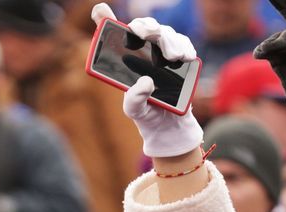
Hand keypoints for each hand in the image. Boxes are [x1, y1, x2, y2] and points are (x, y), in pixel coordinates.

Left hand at [92, 3, 202, 158]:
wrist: (170, 126)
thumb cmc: (147, 114)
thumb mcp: (134, 110)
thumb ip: (135, 99)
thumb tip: (146, 82)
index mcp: (126, 59)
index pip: (115, 35)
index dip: (106, 19)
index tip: (99, 11)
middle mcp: (144, 51)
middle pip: (145, 27)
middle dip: (147, 26)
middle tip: (148, 34)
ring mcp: (163, 52)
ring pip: (167, 34)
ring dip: (170, 41)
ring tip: (172, 57)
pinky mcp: (181, 58)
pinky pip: (185, 44)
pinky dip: (185, 47)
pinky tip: (186, 56)